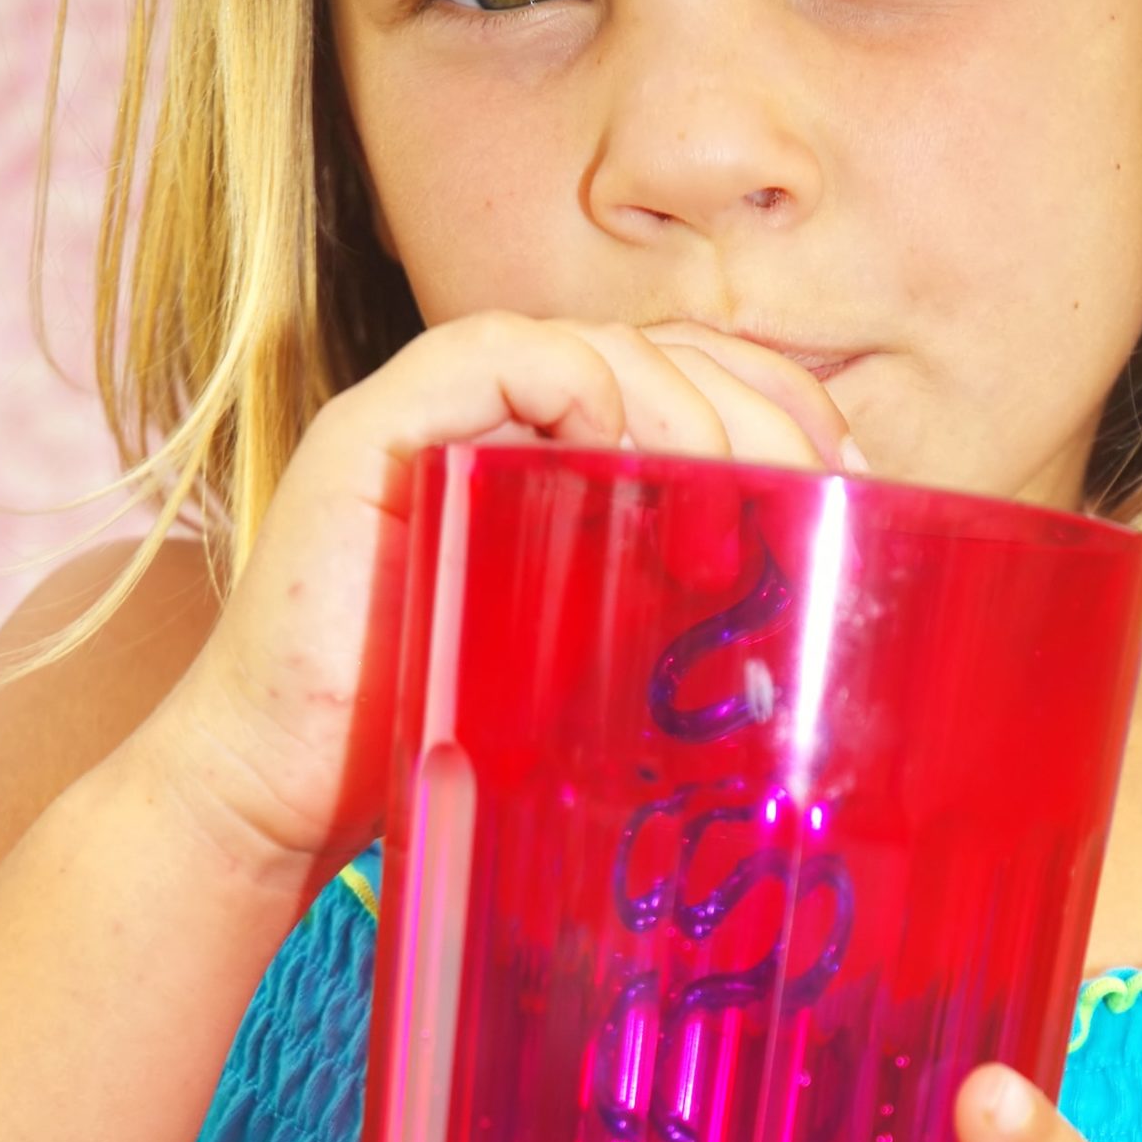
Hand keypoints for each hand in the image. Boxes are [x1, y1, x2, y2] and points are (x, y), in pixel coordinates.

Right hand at [144, 311, 857, 889]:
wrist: (285, 797)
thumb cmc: (437, 745)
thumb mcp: (593, 672)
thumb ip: (672, 616)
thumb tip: (815, 627)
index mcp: (559, 456)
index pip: (691, 380)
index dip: (781, 405)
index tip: (857, 479)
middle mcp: (502, 417)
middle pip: (661, 350)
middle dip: (761, 402)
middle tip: (823, 485)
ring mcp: (434, 413)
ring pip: (594, 344)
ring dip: (688, 401)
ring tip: (734, 488)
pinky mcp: (372, 430)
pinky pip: (493, 356)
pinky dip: (574, 384)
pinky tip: (626, 447)